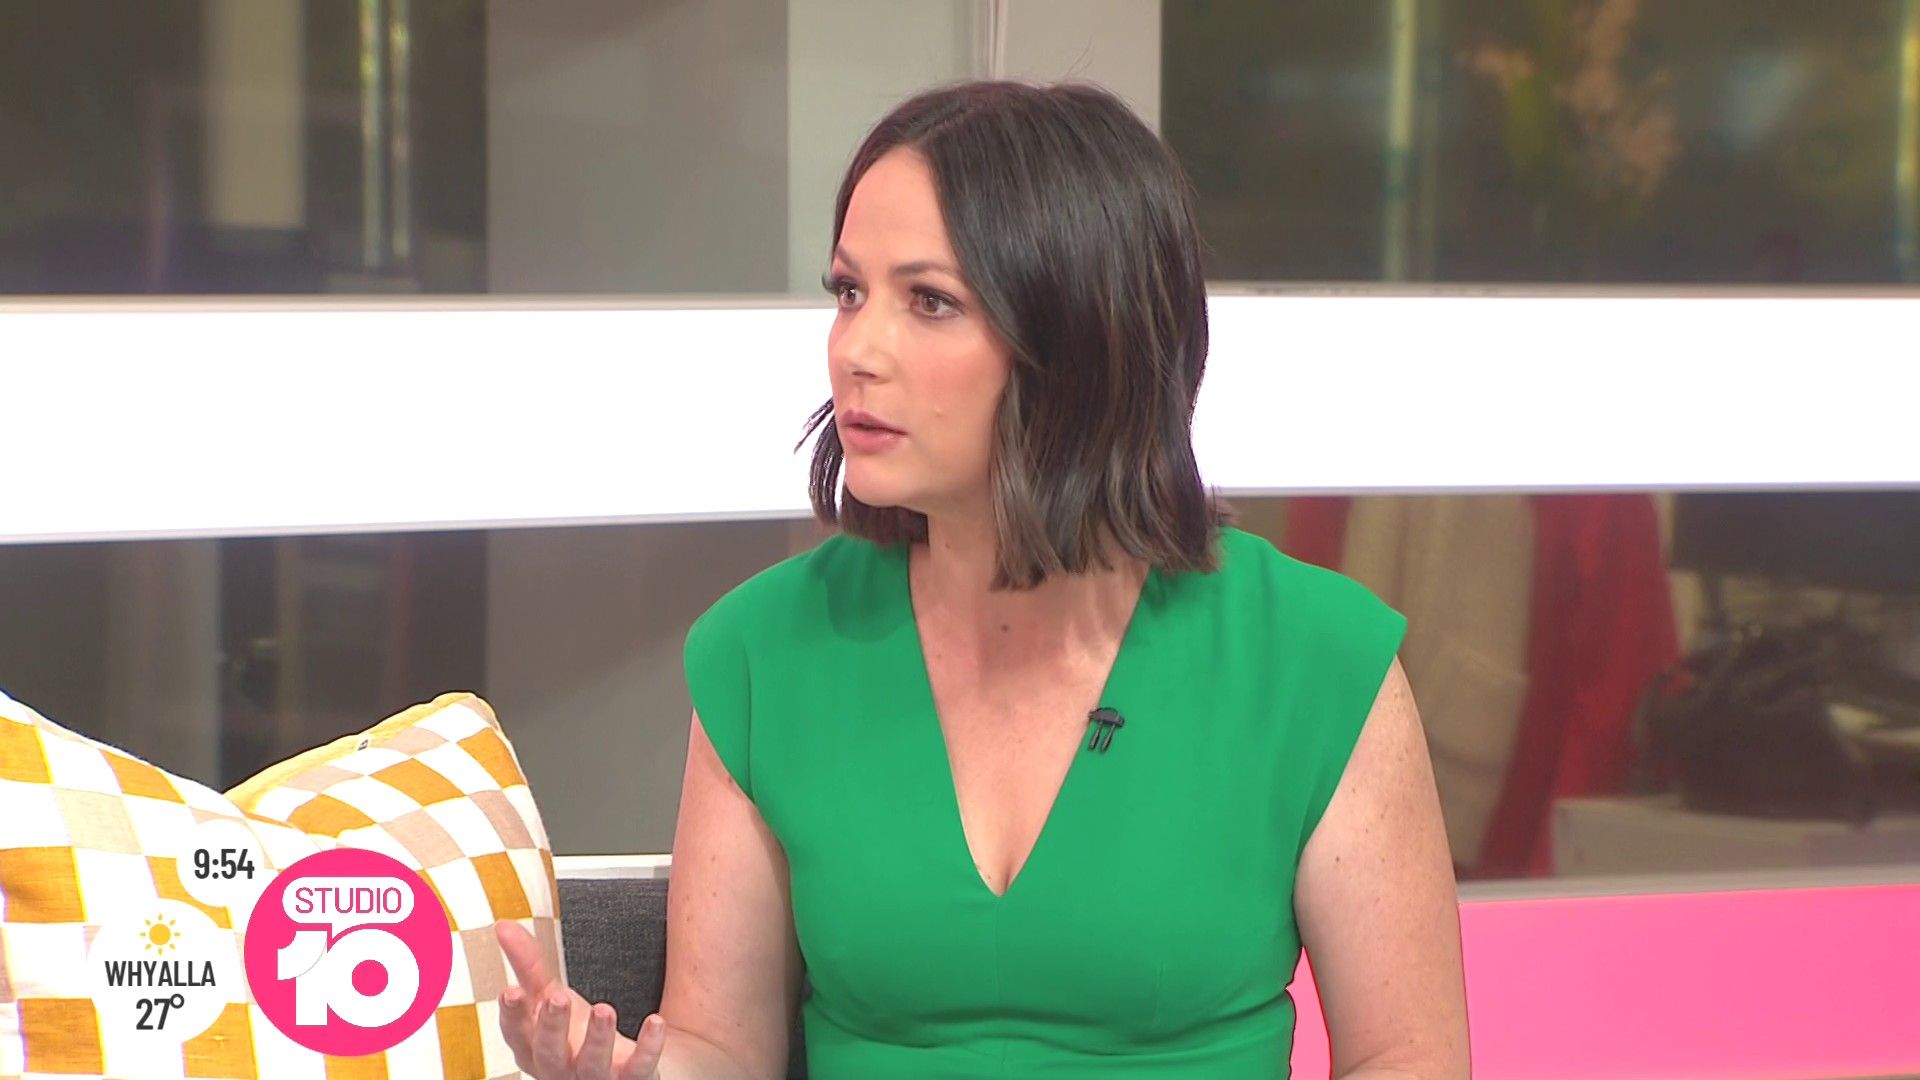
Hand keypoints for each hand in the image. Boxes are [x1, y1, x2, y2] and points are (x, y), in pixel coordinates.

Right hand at [496, 921, 668, 1078]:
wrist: (619, 1066)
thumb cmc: (574, 1032)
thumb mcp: (549, 996)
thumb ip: (527, 964)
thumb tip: (503, 926)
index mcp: (535, 1047)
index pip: (517, 1035)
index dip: (512, 1016)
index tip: (511, 990)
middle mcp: (560, 1068)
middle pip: (550, 1054)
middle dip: (552, 1027)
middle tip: (558, 997)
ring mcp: (595, 1078)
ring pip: (592, 1065)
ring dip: (597, 1038)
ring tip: (604, 1008)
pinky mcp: (630, 1079)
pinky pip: (638, 1069)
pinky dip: (647, 1048)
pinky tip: (655, 1022)